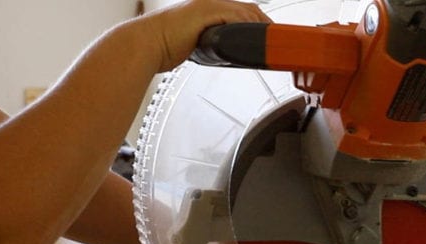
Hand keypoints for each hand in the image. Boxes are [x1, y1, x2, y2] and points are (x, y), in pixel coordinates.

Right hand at [138, 0, 270, 71]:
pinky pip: (237, 17)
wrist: (146, 44)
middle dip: (266, 23)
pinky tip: (259, 38)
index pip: (242, 10)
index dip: (259, 22)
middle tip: (279, 42)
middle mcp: (210, 2)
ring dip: (263, 27)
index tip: (269, 37)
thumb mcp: (196, 44)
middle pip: (250, 8)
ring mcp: (209, 5)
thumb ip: (212, 45)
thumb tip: (226, 55)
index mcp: (207, 7)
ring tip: (275, 43)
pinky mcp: (207, 12)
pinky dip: (251, 27)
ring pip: (247, 12)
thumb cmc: (163, 46)